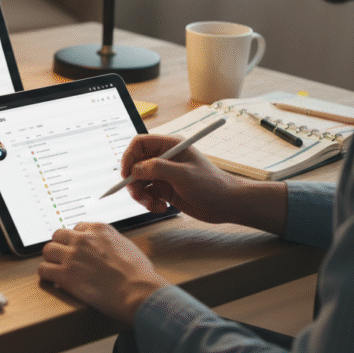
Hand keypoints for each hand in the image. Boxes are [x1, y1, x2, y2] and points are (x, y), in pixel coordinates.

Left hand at [38, 222, 168, 323]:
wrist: (137, 291)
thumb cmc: (139, 274)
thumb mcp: (127, 246)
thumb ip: (112, 242)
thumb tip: (110, 248)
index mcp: (99, 229)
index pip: (77, 228)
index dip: (76, 240)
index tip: (77, 249)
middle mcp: (83, 239)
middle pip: (58, 235)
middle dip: (60, 246)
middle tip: (64, 258)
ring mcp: (72, 256)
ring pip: (47, 250)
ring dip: (51, 260)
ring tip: (57, 269)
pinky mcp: (65, 274)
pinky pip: (43, 270)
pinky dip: (46, 275)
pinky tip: (53, 280)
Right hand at [120, 134, 287, 233]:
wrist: (227, 205)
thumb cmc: (211, 185)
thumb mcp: (184, 175)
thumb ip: (158, 169)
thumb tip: (135, 169)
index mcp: (170, 146)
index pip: (140, 144)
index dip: (129, 157)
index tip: (126, 174)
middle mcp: (164, 158)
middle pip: (135, 164)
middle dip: (133, 181)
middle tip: (138, 195)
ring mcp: (164, 174)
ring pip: (139, 181)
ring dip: (141, 195)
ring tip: (153, 205)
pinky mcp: (165, 189)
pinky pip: (147, 194)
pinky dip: (149, 203)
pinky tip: (162, 208)